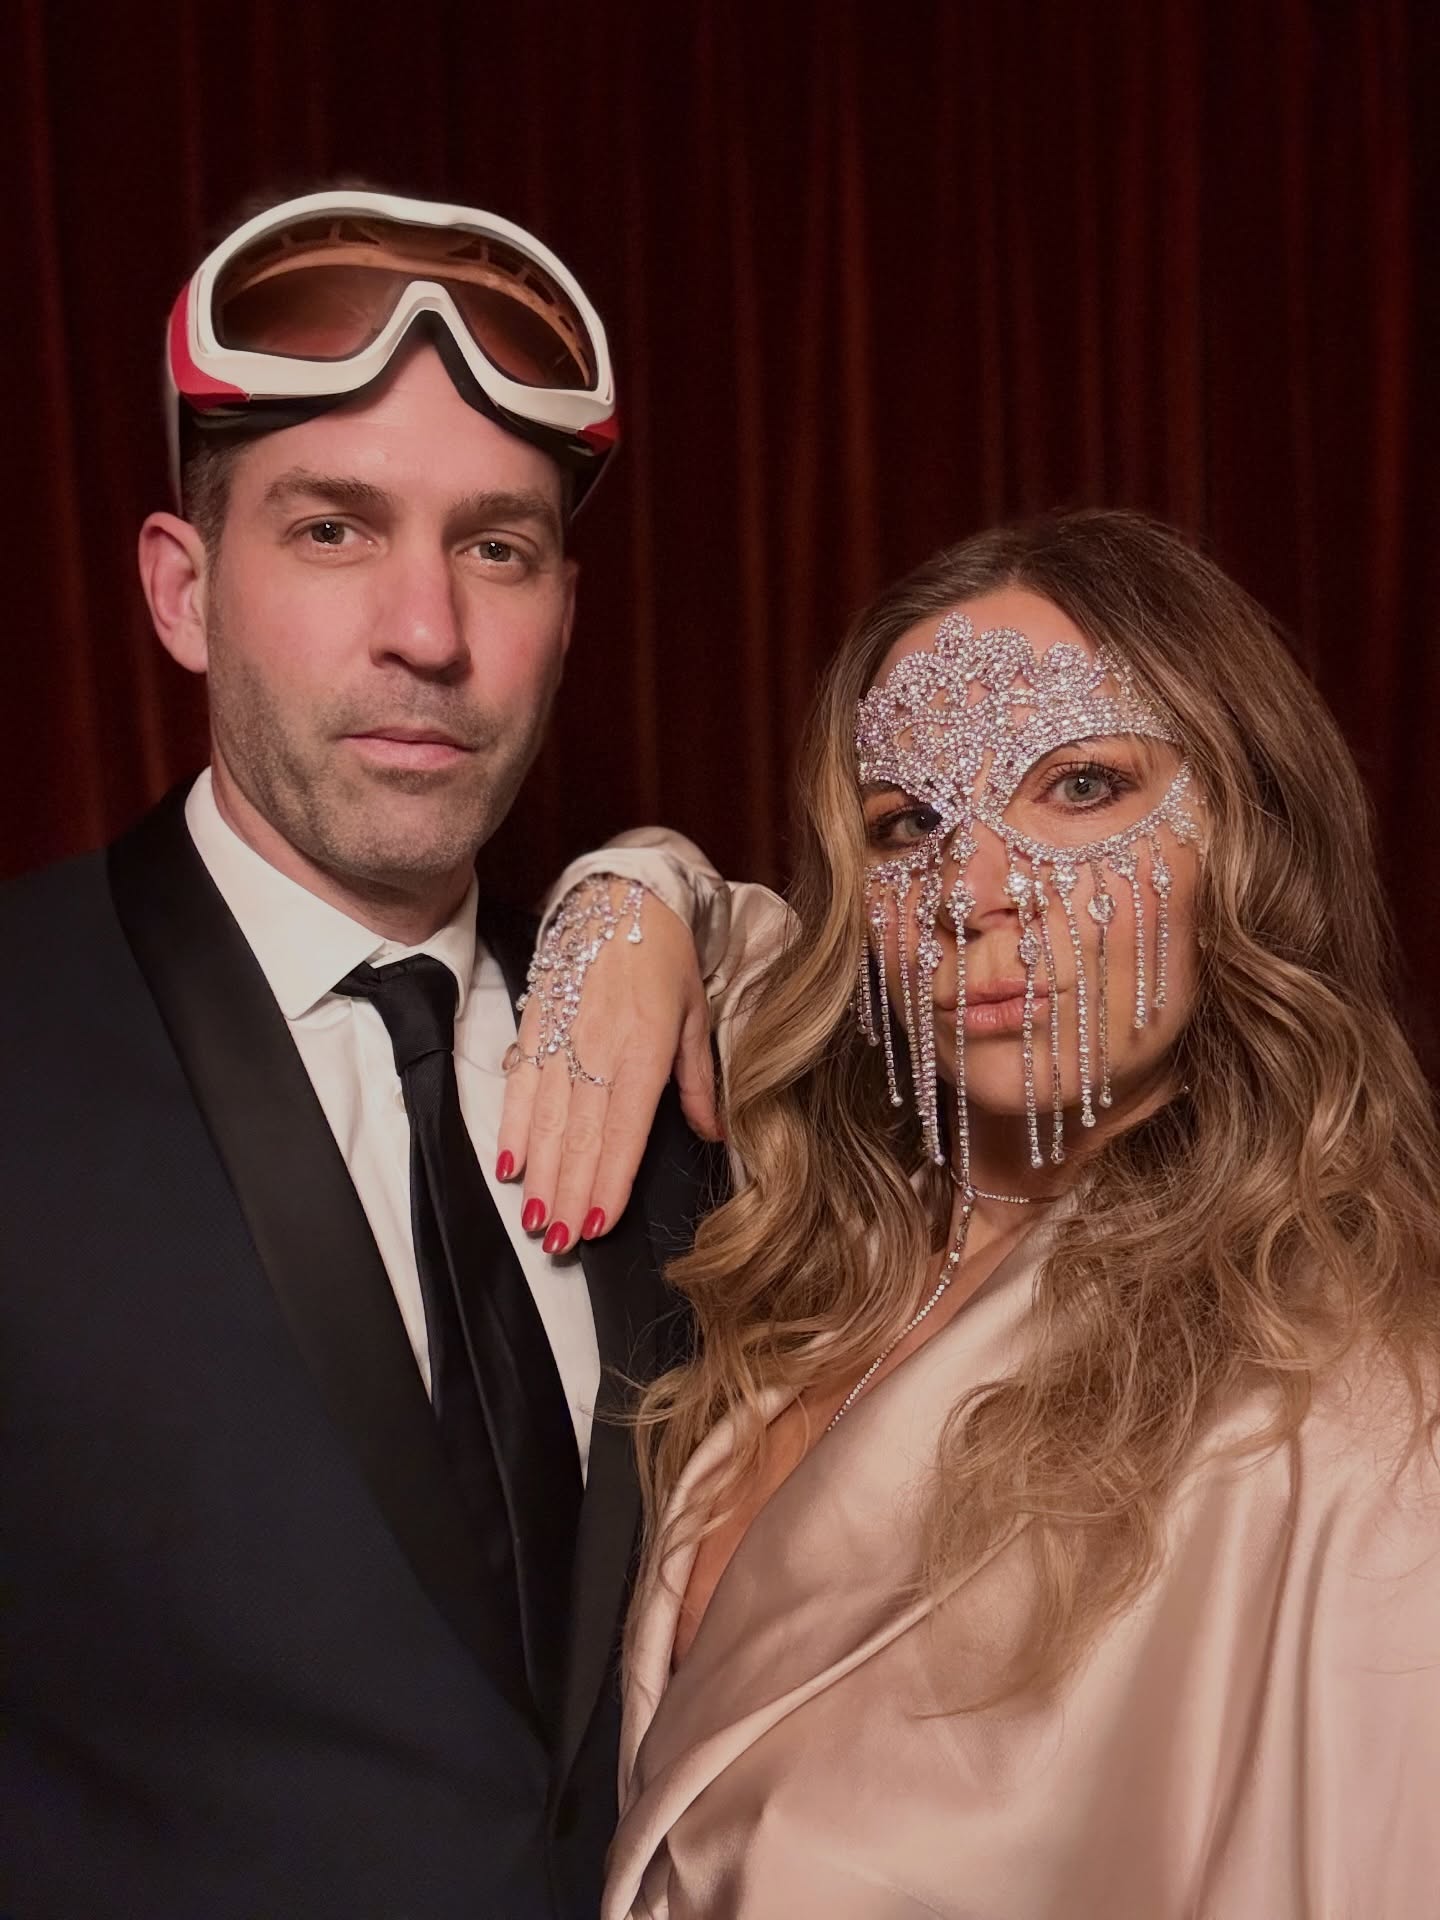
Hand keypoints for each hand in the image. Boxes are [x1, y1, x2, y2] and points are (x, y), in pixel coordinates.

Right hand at [496, 881, 719, 1249]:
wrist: (617, 897)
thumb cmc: (666, 957)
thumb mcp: (699, 1014)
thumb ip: (700, 1079)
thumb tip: (714, 1133)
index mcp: (646, 1050)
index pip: (625, 1130)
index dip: (609, 1181)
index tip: (597, 1224)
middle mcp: (599, 1050)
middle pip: (580, 1136)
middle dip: (568, 1194)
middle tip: (558, 1244)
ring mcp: (562, 1040)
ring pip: (546, 1120)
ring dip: (540, 1176)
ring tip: (534, 1220)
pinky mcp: (536, 1028)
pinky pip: (520, 1087)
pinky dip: (513, 1129)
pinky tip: (510, 1166)